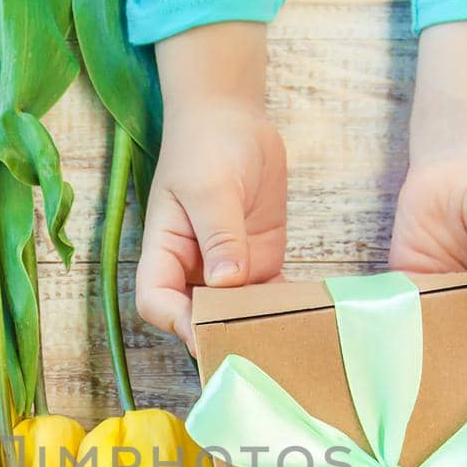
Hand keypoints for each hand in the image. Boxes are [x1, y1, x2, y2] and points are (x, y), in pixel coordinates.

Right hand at [137, 22, 287, 353]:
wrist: (232, 118)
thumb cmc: (207, 145)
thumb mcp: (211, 187)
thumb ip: (220, 235)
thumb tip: (226, 282)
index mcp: (166, 250)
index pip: (157, 300)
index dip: (176, 322)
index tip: (207, 331)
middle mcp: (192, 268)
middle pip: (197, 317)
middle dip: (223, 334)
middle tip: (258, 348)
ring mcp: (227, 270)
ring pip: (236, 314)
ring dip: (259, 327)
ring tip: (288, 338)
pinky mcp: (259, 264)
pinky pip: (269, 297)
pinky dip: (286, 309)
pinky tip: (309, 316)